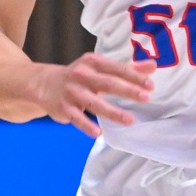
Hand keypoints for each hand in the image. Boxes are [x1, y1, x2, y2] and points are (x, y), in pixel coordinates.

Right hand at [35, 52, 157, 137]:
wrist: (43, 83)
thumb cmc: (80, 76)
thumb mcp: (100, 68)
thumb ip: (126, 69)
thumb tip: (152, 66)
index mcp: (93, 63)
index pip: (116, 69)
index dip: (134, 76)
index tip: (150, 85)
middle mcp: (81, 75)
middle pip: (108, 83)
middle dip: (128, 91)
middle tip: (146, 98)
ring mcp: (71, 92)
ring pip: (94, 103)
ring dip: (112, 112)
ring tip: (130, 120)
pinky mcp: (63, 107)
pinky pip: (77, 118)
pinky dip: (87, 126)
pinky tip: (99, 133)